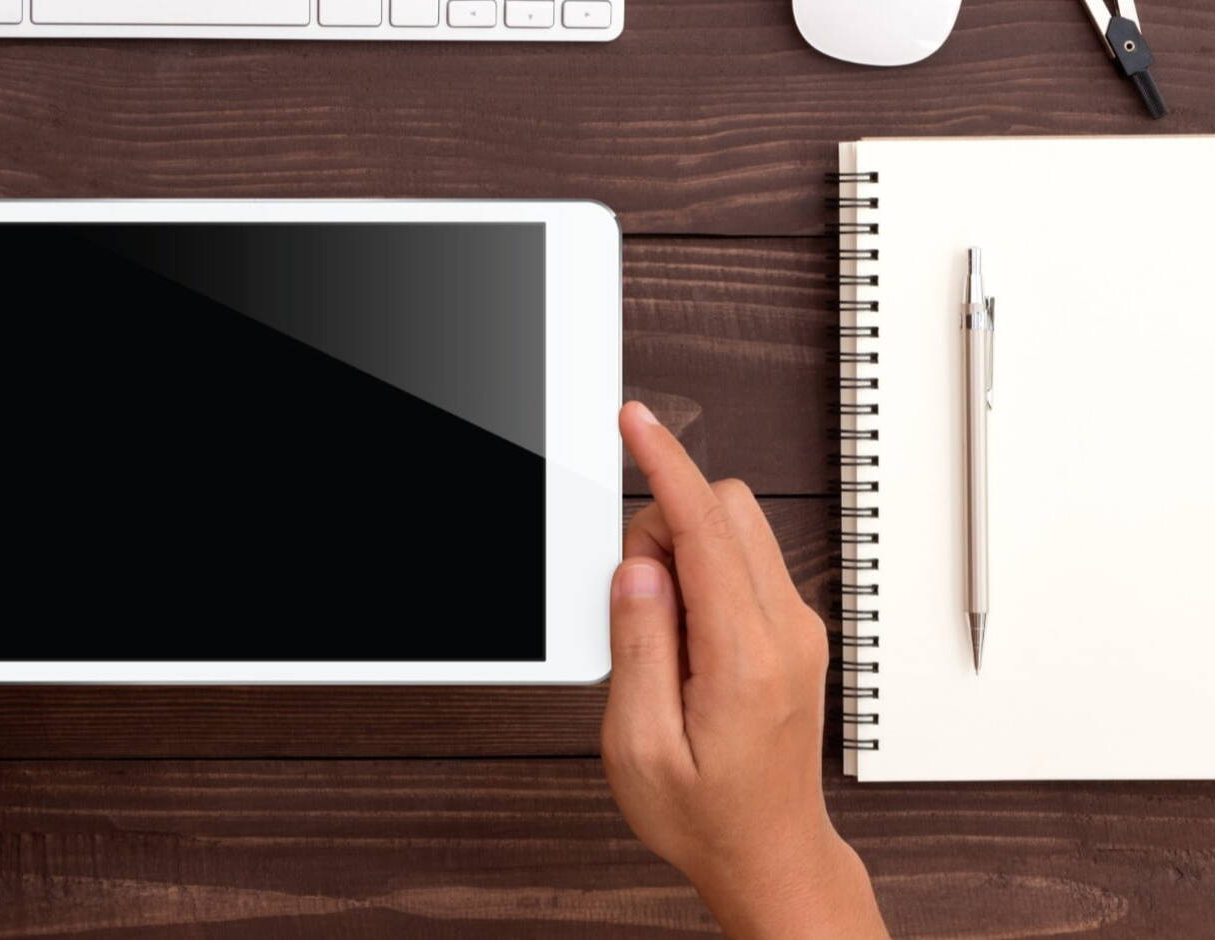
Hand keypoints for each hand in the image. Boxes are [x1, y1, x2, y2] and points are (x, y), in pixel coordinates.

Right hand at [603, 401, 885, 938]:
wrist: (768, 853)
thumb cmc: (705, 814)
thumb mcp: (639, 745)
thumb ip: (638, 645)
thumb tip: (638, 568)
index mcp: (745, 656)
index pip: (705, 527)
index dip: (665, 465)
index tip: (636, 423)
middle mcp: (786, 631)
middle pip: (728, 510)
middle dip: (663, 524)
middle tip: (631, 599)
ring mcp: (798, 629)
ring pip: (739, 531)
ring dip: (683, 550)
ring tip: (656, 632)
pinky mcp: (794, 634)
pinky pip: (745, 567)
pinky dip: (702, 576)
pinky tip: (679, 640)